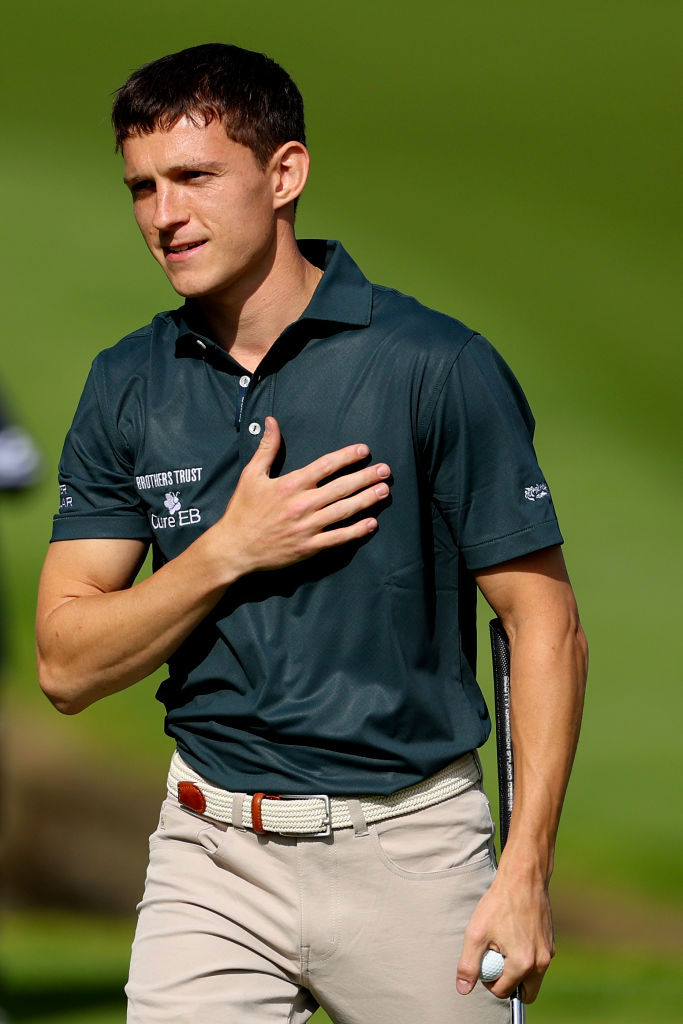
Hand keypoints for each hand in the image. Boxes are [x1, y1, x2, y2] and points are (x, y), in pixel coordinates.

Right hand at [217, 417, 390, 577]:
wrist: (234, 548)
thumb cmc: (242, 511)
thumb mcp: (251, 475)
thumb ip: (267, 448)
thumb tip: (273, 421)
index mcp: (290, 485)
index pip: (324, 466)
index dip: (347, 457)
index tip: (364, 450)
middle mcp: (302, 505)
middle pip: (341, 487)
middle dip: (366, 477)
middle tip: (386, 470)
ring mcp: (307, 527)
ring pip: (343, 511)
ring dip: (366, 500)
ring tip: (384, 491)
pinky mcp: (308, 547)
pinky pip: (337, 538)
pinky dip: (356, 531)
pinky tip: (372, 523)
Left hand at [456, 864, 554, 1002]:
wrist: (523, 878)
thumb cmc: (498, 903)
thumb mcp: (476, 933)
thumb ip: (468, 964)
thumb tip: (463, 989)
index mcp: (523, 963)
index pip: (502, 991)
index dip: (488, 981)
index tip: (483, 961)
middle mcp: (541, 962)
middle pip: (526, 994)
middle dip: (509, 984)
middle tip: (495, 961)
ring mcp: (549, 952)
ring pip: (533, 978)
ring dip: (517, 970)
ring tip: (503, 944)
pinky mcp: (551, 942)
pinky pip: (538, 961)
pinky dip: (526, 957)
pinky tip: (514, 934)